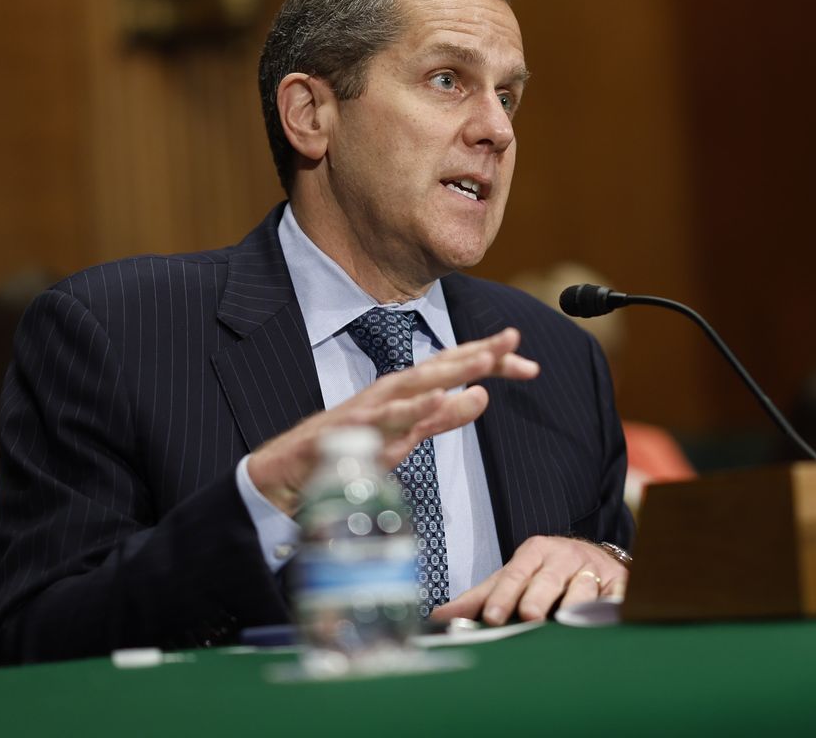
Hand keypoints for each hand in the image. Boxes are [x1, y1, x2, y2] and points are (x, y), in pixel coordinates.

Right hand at [247, 327, 538, 514]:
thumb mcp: (406, 437)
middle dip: (477, 352)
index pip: (454, 370)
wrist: (286, 476)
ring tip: (486, 360)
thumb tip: (482, 397)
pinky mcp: (352, 429)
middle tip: (514, 339)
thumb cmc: (346, 452)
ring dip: (450, 369)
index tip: (529, 363)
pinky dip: (413, 407)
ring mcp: (371, 407)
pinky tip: (438, 398)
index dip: (490, 362)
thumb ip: (443, 418)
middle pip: (441, 365)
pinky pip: (387, 419)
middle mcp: (391, 390)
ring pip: (417, 383)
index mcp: (406, 391)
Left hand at [431, 536, 628, 625]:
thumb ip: (477, 598)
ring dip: (576, 604)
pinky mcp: (620, 584)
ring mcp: (593, 570)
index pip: (515, 574)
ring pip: (584, 588)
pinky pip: (618, 596)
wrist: (590, 557)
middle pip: (548, 580)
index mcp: (535, 552)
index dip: (504, 596)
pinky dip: (614, 606)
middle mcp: (565, 557)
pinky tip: (609, 617)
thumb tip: (437, 617)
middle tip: (529, 614)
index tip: (493, 616)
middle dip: (538, 596)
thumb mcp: (511, 578)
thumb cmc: (542, 574)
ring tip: (567, 619)